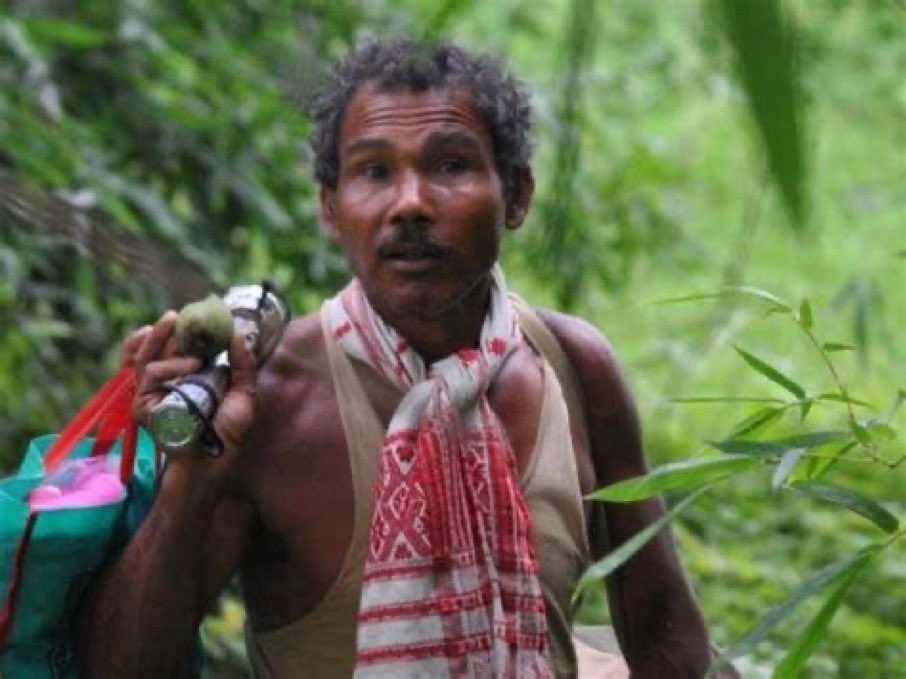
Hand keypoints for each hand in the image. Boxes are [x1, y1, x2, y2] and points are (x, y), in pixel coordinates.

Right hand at [123, 311, 257, 485]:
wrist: (212, 465)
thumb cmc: (228, 436)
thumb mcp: (244, 396)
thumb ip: (243, 365)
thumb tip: (239, 334)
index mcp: (188, 381)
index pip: (173, 349)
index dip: (178, 332)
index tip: (191, 316)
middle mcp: (167, 385)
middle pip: (155, 348)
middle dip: (165, 329)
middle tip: (178, 315)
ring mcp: (153, 394)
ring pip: (144, 355)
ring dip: (159, 336)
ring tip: (174, 322)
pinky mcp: (144, 405)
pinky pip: (150, 373)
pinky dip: (168, 364)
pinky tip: (189, 364)